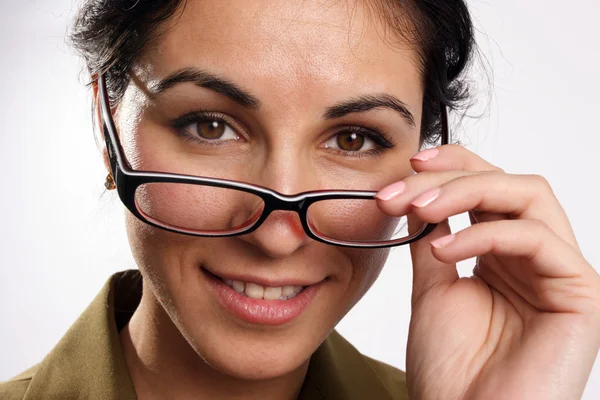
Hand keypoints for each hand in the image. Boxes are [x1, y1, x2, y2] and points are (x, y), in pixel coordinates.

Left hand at [376, 145, 599, 399]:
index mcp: (504, 255)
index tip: (411, 162)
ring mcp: (561, 272)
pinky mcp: (582, 293)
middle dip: (450, 176)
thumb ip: (434, 238)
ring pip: (528, 194)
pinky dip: (485, 233)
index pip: (490, 186)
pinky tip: (444, 250)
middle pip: (508, 182)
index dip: (455, 165)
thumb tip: (421, 195)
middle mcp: (536, 258)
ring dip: (466, 192)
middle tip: (402, 188)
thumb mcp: (433, 287)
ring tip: (419, 210)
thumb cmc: (452, 370)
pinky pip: (536, 237)